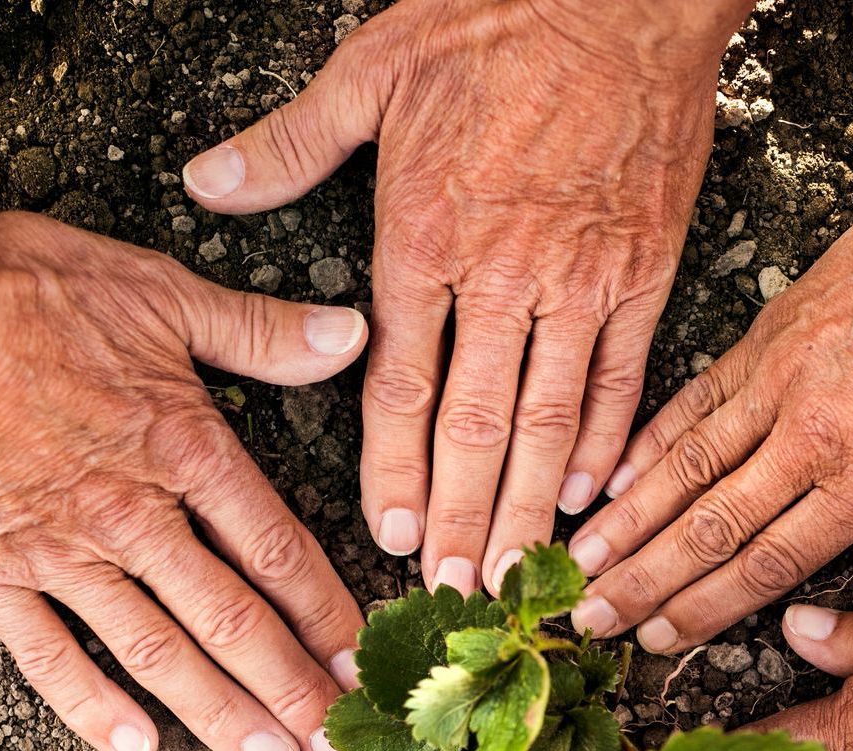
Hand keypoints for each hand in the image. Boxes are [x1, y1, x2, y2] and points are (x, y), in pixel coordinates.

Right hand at [0, 178, 369, 750]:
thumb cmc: (21, 289)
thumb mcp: (159, 291)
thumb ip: (261, 329)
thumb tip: (353, 334)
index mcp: (183, 448)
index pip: (277, 552)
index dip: (327, 616)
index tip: (361, 666)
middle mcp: (131, 513)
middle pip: (230, 620)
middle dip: (291, 690)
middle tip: (337, 750)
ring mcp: (57, 549)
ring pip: (155, 649)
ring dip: (217, 713)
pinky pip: (44, 653)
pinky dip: (90, 704)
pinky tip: (136, 749)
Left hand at [184, 0, 749, 597]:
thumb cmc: (498, 19)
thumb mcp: (372, 68)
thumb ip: (288, 143)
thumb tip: (208, 183)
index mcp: (425, 234)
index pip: (402, 383)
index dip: (395, 469)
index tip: (389, 534)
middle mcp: (503, 275)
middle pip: (475, 425)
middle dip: (462, 518)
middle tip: (451, 591)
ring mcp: (581, 280)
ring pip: (551, 419)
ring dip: (530, 506)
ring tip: (516, 575)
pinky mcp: (644, 273)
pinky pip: (624, 377)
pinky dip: (610, 443)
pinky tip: (592, 499)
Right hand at [566, 170, 852, 651]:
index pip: (769, 565)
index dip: (705, 609)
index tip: (656, 638)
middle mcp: (813, 442)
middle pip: (711, 529)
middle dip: (644, 582)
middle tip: (590, 617)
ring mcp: (780, 387)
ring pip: (687, 469)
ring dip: (628, 522)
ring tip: (578, 560)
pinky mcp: (765, 338)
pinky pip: (695, 399)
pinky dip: (648, 440)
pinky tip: (610, 474)